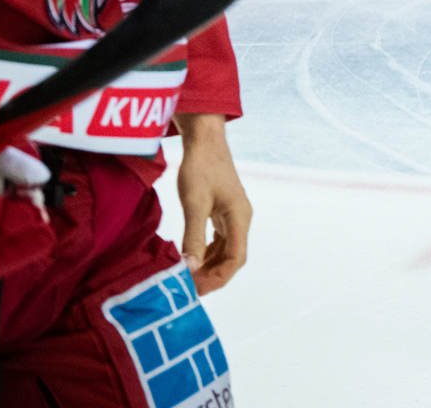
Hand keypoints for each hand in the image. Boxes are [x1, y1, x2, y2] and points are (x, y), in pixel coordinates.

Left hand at [175, 113, 250, 295]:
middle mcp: (241, 219)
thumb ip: (193, 237)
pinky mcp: (225, 210)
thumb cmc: (201, 169)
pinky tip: (193, 256)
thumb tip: (190, 268)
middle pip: (233, 257)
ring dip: (210, 265)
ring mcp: (234, 215)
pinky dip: (208, 252)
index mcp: (239, 218)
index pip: (235, 259)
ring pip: (227, 250)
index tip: (196, 288)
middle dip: (213, 275)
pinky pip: (221, 239)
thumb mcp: (194, 204)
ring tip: (189, 275)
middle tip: (189, 287)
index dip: (218, 278)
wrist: (205, 142)